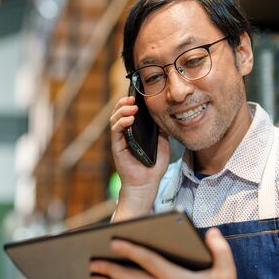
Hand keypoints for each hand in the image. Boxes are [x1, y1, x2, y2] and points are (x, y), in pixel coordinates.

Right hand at [109, 95, 170, 211]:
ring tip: (132, 107)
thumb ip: (161, 130)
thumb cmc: (154, 165)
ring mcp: (120, 140)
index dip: (132, 103)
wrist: (148, 183)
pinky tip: (130, 119)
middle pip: (119, 113)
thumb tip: (163, 114)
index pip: (129, 112)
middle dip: (124, 103)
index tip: (138, 95)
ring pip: (115, 119)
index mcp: (135, 131)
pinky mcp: (117, 147)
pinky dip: (121, 123)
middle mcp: (126, 133)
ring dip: (122, 110)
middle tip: (132, 97)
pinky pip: (115, 131)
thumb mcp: (163, 143)